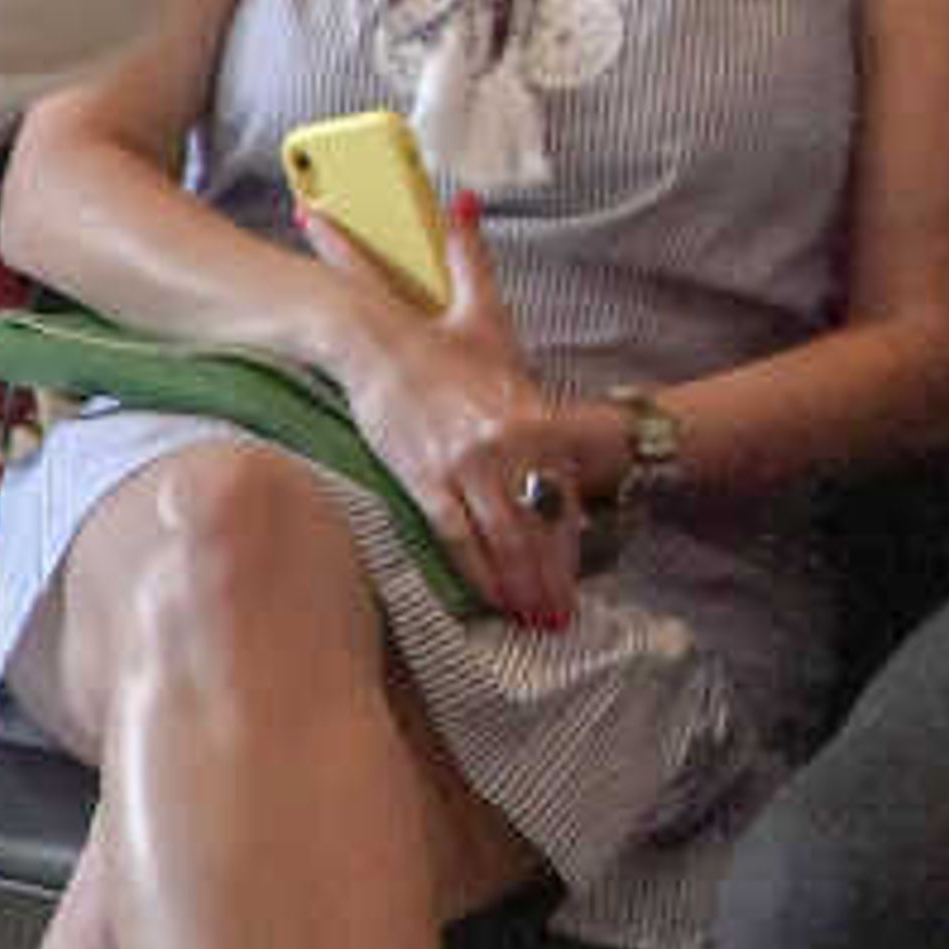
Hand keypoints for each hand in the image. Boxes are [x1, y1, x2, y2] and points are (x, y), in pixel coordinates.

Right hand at [298, 190, 608, 628]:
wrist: (371, 337)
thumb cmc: (433, 333)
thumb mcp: (494, 329)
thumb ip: (560, 370)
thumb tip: (560, 357)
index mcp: (531, 415)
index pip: (563, 493)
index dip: (572, 542)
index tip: (578, 576)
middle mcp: (507, 444)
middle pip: (540, 524)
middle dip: (552, 576)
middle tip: (561, 616)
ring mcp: (467, 465)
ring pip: (506, 538)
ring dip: (522, 585)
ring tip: (534, 619)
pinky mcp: (425, 478)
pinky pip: (460, 537)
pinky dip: (479, 573)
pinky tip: (492, 598)